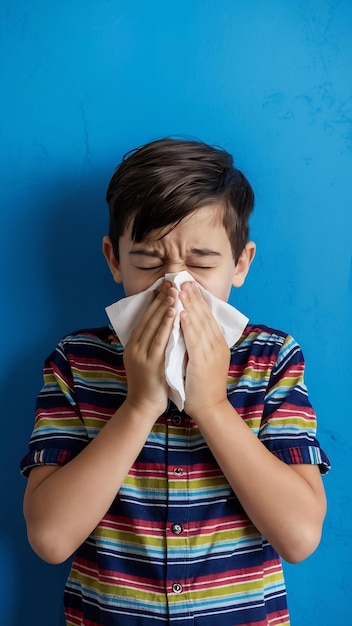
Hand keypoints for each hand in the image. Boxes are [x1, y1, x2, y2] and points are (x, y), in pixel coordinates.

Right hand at [123, 282, 177, 417]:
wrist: (143, 407)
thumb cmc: (149, 383)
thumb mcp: (145, 359)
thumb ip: (150, 343)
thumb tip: (161, 323)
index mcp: (133, 344)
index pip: (144, 317)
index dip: (154, 301)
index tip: (164, 286)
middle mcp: (134, 347)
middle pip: (147, 317)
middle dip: (160, 299)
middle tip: (170, 282)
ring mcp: (141, 355)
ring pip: (153, 326)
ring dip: (164, 307)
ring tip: (173, 292)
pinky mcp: (151, 363)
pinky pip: (160, 340)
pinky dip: (166, 324)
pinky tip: (174, 312)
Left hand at [179, 282, 229, 419]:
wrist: (210, 407)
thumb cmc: (204, 385)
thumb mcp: (206, 358)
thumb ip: (200, 342)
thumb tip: (189, 325)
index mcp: (218, 343)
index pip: (208, 316)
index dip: (197, 299)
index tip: (188, 285)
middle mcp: (217, 344)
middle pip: (205, 315)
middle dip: (193, 297)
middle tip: (183, 280)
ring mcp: (211, 352)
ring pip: (200, 324)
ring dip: (189, 305)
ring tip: (180, 290)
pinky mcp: (203, 361)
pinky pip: (194, 340)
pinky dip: (188, 325)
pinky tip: (181, 313)